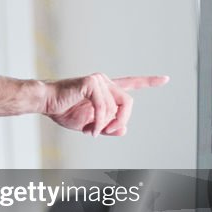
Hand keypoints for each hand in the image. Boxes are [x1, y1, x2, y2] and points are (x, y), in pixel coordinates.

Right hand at [46, 74, 168, 136]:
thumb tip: (124, 129)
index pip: (131, 83)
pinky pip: (103, 108)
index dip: (149, 82)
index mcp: (105, 89)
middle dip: (121, 121)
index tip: (166, 79)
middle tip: (107, 132)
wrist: (46, 103)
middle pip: (128, 103)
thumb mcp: (90, 124)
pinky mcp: (90, 83)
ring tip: (92, 132)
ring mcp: (98, 80)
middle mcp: (104, 81)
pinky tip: (91, 129)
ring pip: (114, 109)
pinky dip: (99, 123)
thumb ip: (108, 127)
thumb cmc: (63, 111)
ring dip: (104, 126)